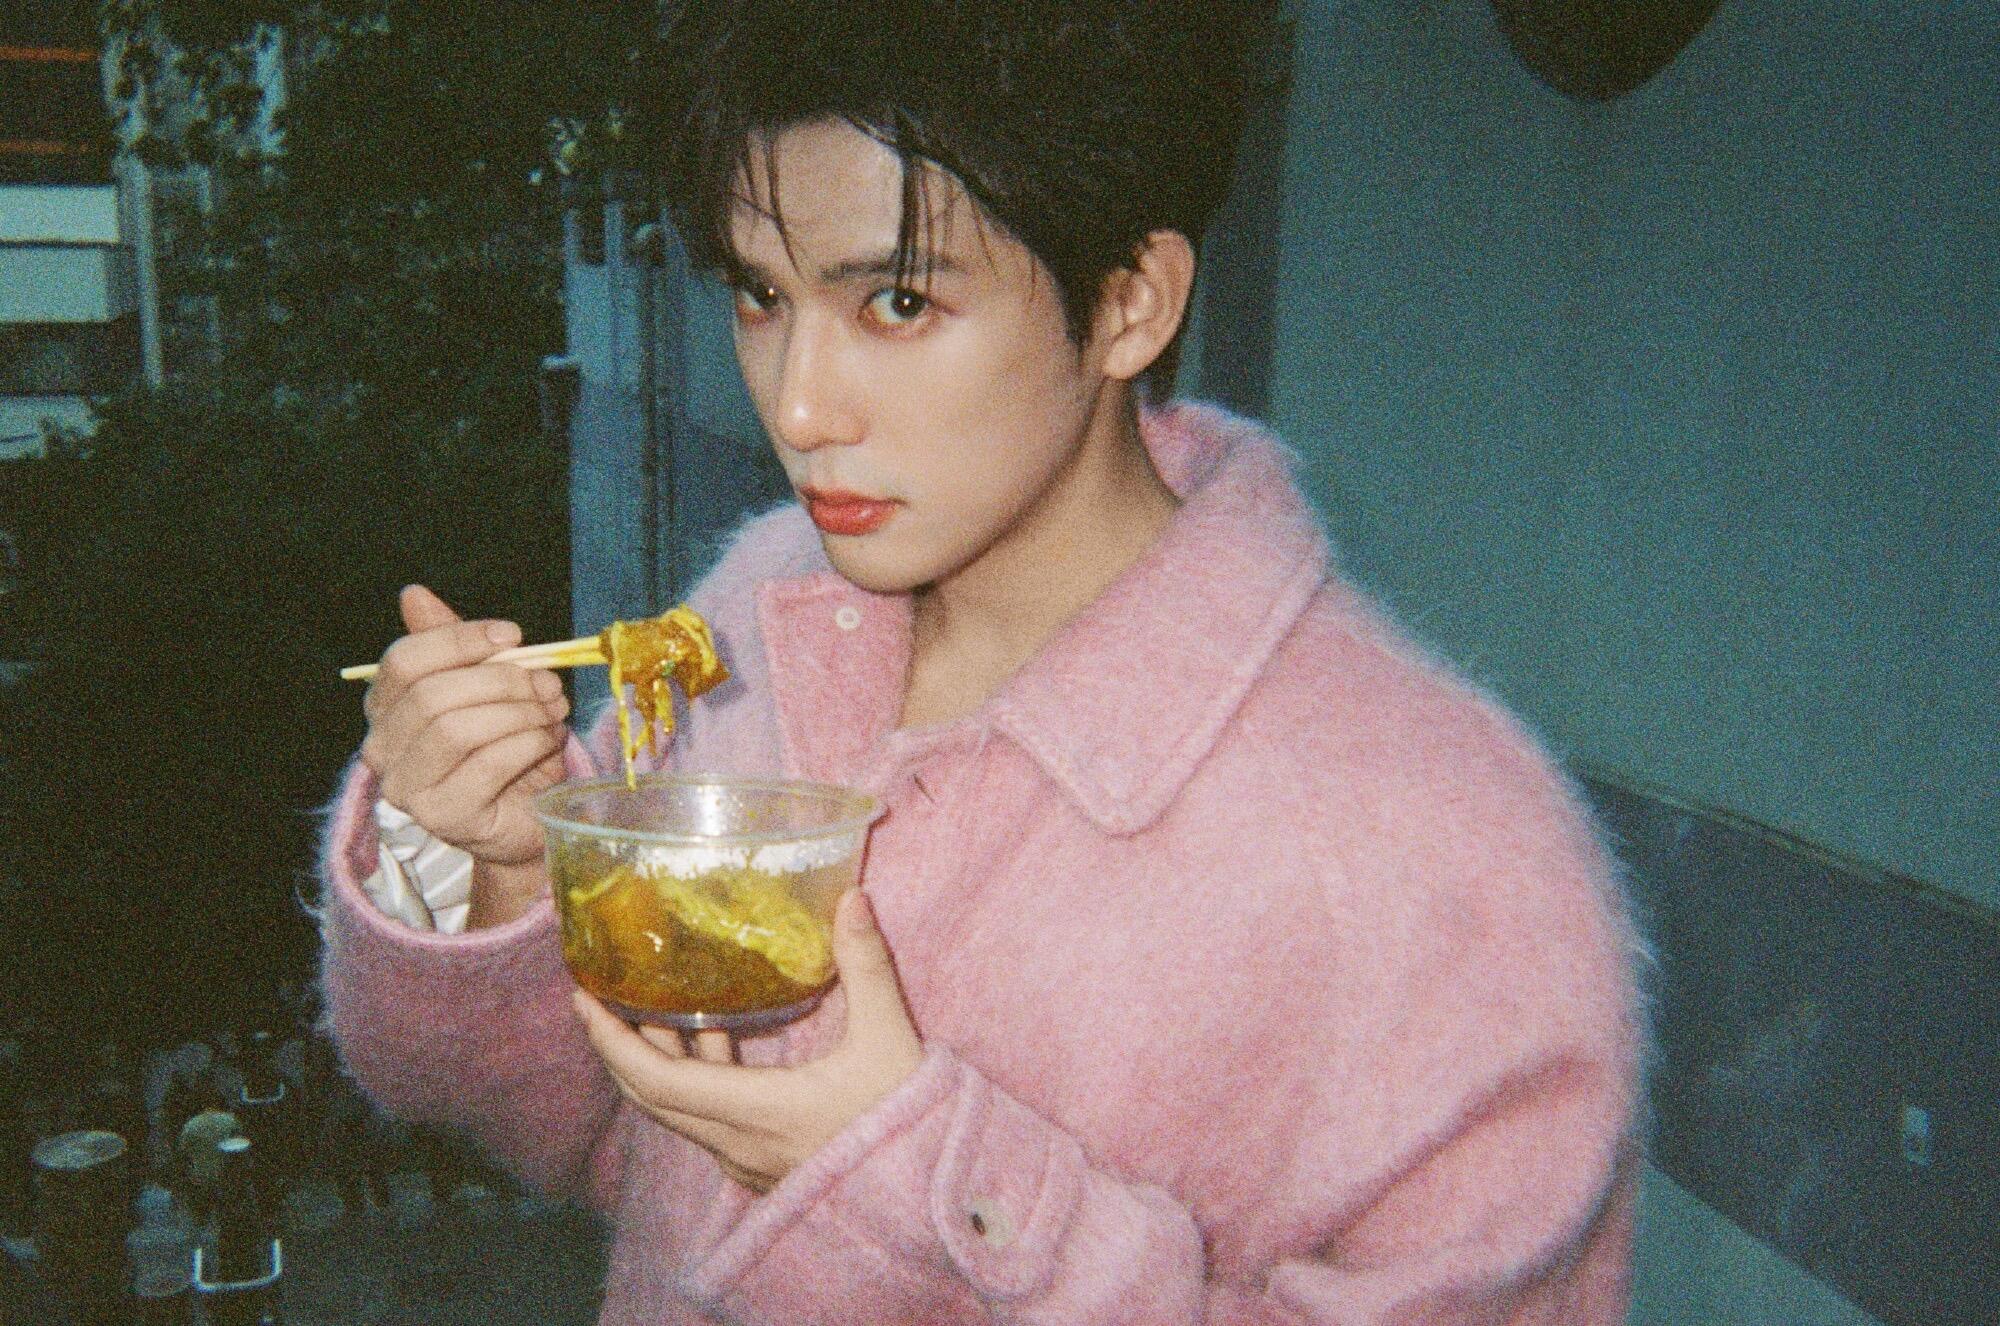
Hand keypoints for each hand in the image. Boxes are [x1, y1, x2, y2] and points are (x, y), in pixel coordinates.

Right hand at [358, 584, 570, 875]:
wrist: (529, 815)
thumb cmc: (505, 745)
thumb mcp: (484, 686)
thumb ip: (453, 643)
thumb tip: (413, 594)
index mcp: (386, 709)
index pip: (403, 662)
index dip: (459, 640)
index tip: (513, 635)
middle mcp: (383, 750)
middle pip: (431, 695)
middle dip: (500, 681)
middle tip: (546, 682)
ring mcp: (408, 789)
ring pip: (457, 730)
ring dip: (518, 712)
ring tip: (551, 712)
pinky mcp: (444, 817)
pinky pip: (488, 765)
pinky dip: (528, 743)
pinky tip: (548, 741)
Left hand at [572, 890, 923, 1192]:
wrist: (928, 1196)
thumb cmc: (908, 1123)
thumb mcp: (889, 1039)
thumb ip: (867, 967)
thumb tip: (852, 898)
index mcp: (755, 1111)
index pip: (656, 1079)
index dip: (613, 1039)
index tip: (584, 998)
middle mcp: (737, 1141)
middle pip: (650, 1095)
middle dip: (617, 1045)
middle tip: (597, 995)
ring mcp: (746, 1157)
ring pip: (677, 1108)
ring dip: (654, 1059)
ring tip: (643, 1004)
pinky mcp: (761, 1160)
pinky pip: (704, 1116)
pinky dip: (691, 1076)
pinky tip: (711, 1035)